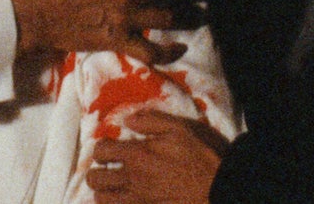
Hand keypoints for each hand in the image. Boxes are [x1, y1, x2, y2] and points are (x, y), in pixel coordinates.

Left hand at [89, 111, 226, 201]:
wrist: (219, 189)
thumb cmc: (200, 157)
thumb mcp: (179, 129)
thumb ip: (150, 121)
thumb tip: (128, 119)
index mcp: (137, 156)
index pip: (101, 151)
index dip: (102, 148)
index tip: (111, 148)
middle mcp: (132, 180)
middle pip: (95, 179)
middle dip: (96, 171)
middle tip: (107, 168)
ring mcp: (139, 201)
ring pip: (103, 200)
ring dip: (104, 192)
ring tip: (114, 186)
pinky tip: (127, 200)